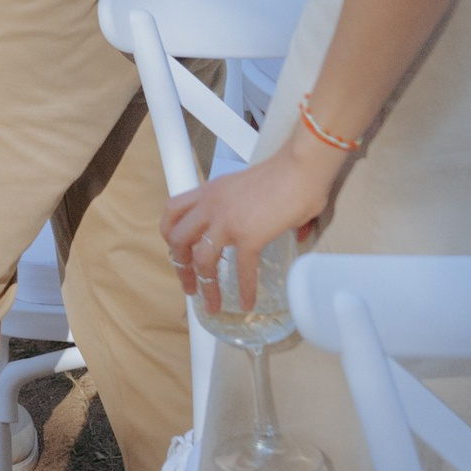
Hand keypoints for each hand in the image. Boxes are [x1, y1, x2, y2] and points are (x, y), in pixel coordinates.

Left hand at [162, 138, 338, 313]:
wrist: (300, 167)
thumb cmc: (286, 173)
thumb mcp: (254, 188)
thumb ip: (259, 209)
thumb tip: (295, 231)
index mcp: (209, 191)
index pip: (172, 211)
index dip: (169, 235)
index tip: (178, 253)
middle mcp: (211, 205)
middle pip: (177, 239)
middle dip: (180, 266)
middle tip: (189, 286)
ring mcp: (227, 221)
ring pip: (201, 259)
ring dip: (204, 285)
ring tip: (212, 304)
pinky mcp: (249, 235)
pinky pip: (241, 269)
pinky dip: (244, 289)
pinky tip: (247, 302)